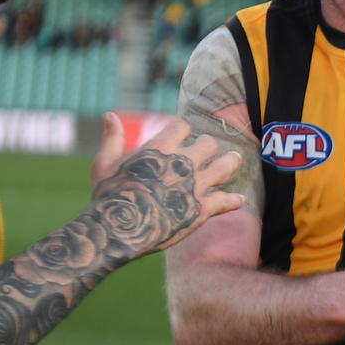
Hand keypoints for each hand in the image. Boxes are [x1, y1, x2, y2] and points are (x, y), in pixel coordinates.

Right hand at [90, 117, 243, 258]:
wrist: (121, 229)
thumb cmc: (108, 196)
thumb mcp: (104, 163)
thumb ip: (112, 139)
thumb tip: (110, 115)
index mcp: (161, 147)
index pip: (182, 126)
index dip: (182, 129)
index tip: (181, 134)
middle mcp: (183, 162)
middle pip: (208, 143)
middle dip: (208, 146)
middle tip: (210, 149)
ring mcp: (195, 186)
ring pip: (223, 167)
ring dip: (230, 162)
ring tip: (235, 159)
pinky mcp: (201, 210)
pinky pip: (225, 201)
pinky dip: (234, 200)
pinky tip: (240, 200)